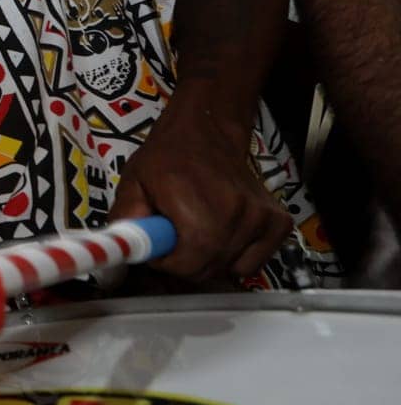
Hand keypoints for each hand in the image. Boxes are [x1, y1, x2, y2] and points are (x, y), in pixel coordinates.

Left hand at [111, 103, 290, 279]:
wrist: (207, 133)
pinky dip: (238, 256)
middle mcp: (236, 216)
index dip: (167, 262)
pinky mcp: (278, 223)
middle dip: (186, 262)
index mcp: (198, 209)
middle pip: (208, 270)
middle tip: (176, 237)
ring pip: (231, 268)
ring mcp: (261, 220)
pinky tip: (224, 232)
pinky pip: (255, 261)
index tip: (160, 244)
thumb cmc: (167, 158)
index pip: (186, 266)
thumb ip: (126, 220)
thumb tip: (125, 252)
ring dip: (211, 259)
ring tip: (199, 231)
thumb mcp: (132, 184)